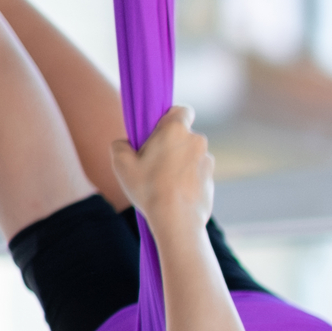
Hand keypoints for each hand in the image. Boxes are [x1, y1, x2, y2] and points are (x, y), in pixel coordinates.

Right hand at [111, 106, 214, 226]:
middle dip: (171, 143)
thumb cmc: (149, 189)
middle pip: (183, 135)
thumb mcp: (121, 164)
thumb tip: (125, 143)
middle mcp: (197, 140)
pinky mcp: (212, 178)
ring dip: (180, 162)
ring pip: (190, 154)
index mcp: (176, 129)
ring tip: (163, 181)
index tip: (158, 131)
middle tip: (153, 161)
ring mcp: (208, 160)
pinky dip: (188, 177)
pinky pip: (197, 172)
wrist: (177, 220)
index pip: (182, 110)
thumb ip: (120, 145)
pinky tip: (174, 192)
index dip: (170, 117)